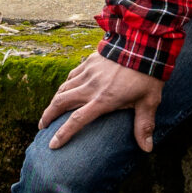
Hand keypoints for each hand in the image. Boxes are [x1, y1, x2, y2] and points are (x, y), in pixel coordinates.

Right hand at [38, 51, 164, 151]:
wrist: (144, 43)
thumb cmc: (147, 75)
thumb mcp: (149, 102)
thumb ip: (144, 126)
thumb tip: (147, 149)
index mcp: (104, 100)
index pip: (77, 120)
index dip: (63, 134)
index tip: (52, 144)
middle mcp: (91, 87)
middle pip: (61, 103)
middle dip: (48, 116)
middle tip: (42, 127)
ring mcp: (88, 72)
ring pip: (63, 88)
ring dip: (53, 101)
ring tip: (49, 111)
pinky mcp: (90, 61)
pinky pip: (72, 75)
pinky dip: (65, 84)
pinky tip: (65, 89)